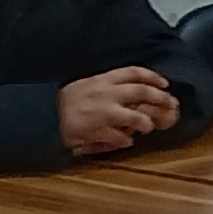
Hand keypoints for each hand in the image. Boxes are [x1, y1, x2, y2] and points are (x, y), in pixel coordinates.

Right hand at [58, 68, 179, 153]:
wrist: (42, 113)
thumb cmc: (67, 101)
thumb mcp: (88, 85)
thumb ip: (110, 87)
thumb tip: (134, 94)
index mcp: (103, 79)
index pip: (133, 72)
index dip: (152, 77)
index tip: (165, 83)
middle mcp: (105, 93)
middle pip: (141, 92)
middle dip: (160, 98)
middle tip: (170, 105)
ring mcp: (102, 112)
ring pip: (136, 116)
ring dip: (145, 122)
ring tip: (147, 127)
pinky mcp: (96, 130)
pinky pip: (119, 136)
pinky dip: (126, 140)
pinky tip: (126, 141)